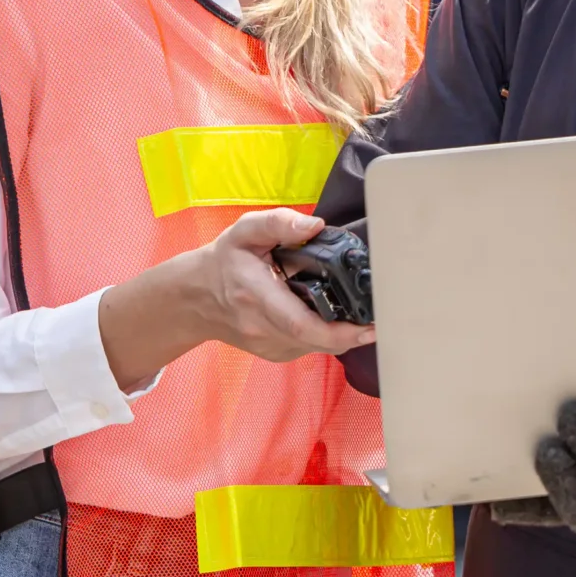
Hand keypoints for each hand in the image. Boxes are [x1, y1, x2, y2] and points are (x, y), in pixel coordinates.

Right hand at [98, 210, 372, 388]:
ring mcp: (269, 346)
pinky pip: (310, 346)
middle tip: (379, 314)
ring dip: (341, 332)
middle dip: (352, 332)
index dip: (339, 332)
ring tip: (357, 309)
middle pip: (317, 339)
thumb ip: (279, 223)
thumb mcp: (245, 231)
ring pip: (317, 345)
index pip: (301, 324)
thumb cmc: (225, 260)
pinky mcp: (276, 353)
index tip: (369, 327)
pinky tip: (329, 314)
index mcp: (256, 296)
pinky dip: (326, 333)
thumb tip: (317, 226)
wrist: (196, 297)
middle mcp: (263, 329)